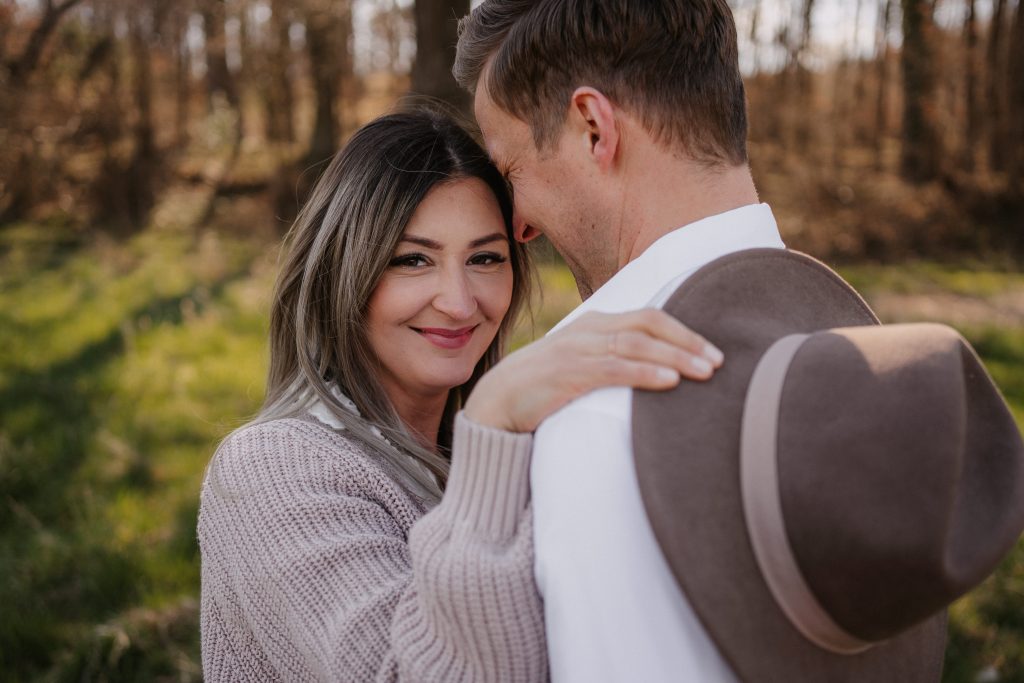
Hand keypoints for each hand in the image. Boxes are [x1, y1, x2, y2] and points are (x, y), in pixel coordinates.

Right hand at [463, 309, 723, 432]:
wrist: (496, 404)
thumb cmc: (545, 388)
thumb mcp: (582, 365)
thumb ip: (614, 361)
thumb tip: (658, 373)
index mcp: (596, 324)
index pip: (649, 318)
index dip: (684, 331)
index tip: (712, 351)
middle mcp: (589, 330)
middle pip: (649, 325)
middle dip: (688, 341)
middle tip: (719, 361)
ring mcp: (577, 349)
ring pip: (637, 345)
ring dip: (676, 356)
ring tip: (706, 372)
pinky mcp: (568, 373)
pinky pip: (614, 368)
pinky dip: (645, 372)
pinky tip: (670, 381)